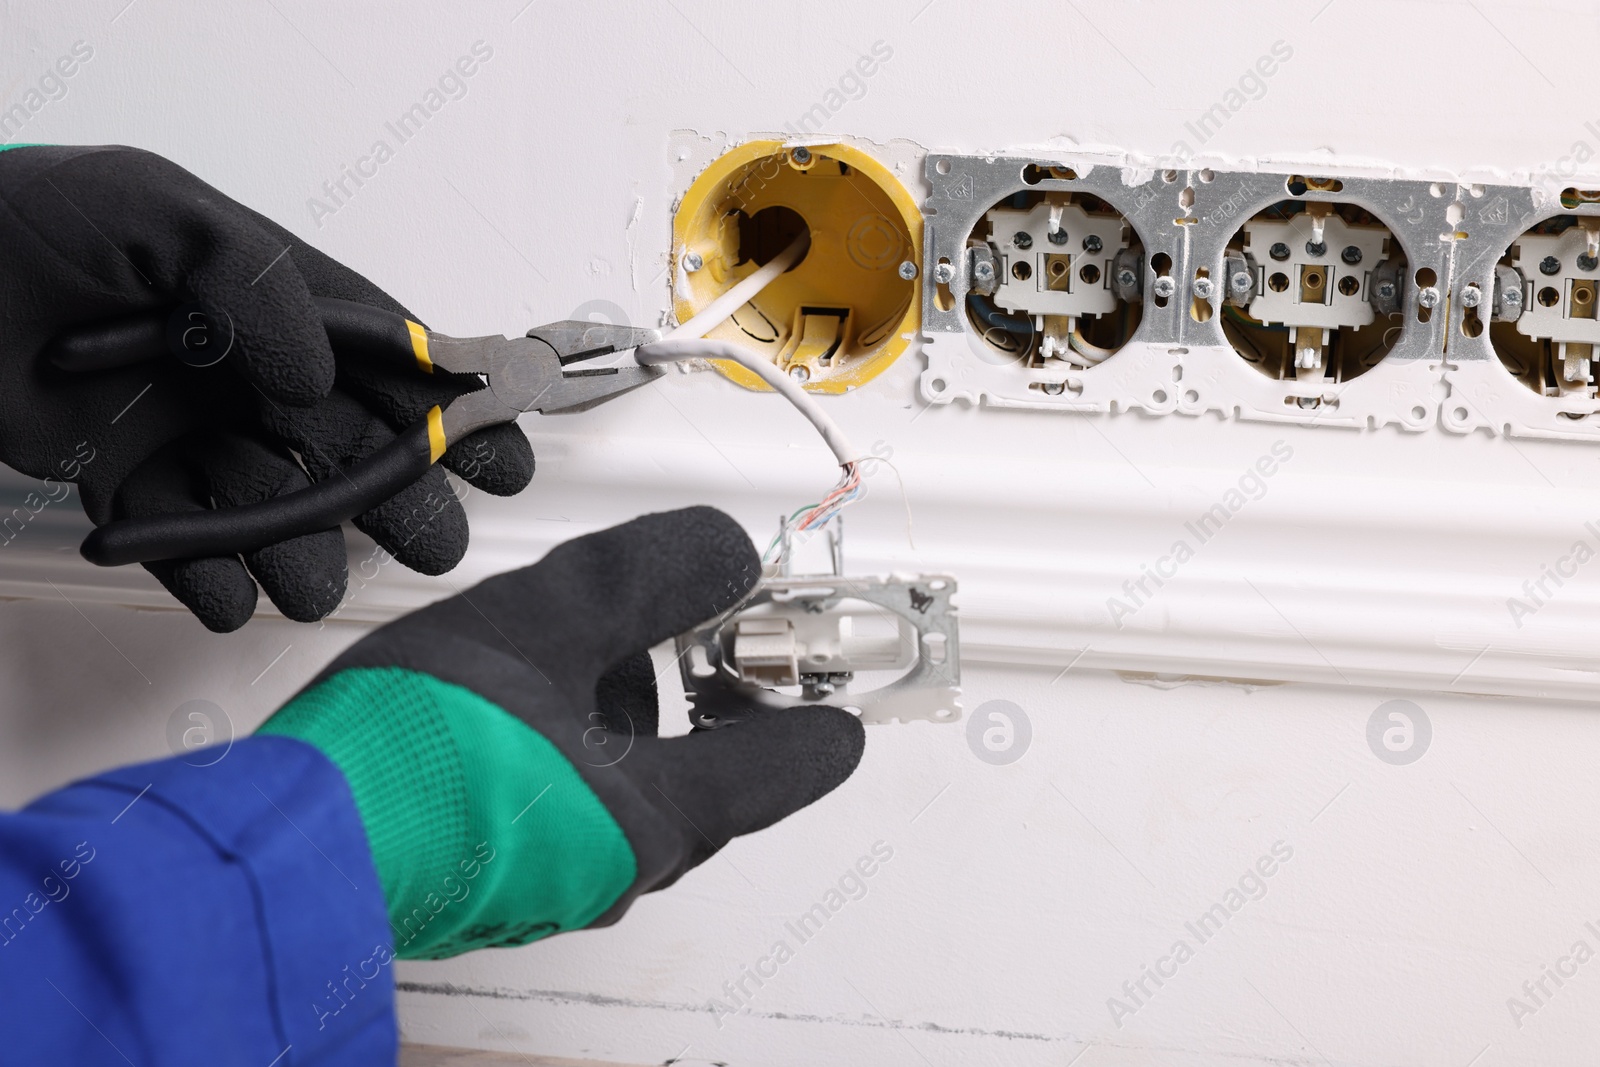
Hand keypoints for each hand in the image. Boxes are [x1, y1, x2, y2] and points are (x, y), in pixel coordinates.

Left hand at [0, 144, 532, 630]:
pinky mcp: (138, 499)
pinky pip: (199, 566)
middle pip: (365, 464)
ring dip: (307, 561)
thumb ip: (255, 282)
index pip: (401, 370)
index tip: (500, 456)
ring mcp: (202, 447)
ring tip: (298, 572)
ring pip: (292, 530)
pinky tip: (210, 579)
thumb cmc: (37, 227)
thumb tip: (317, 378)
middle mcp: (256, 389)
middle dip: (408, 509)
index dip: (459, 416)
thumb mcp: (160, 213)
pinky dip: (211, 586)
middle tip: (427, 538)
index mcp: (284, 316)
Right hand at [258, 507, 865, 957]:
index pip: (787, 771)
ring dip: (629, 712)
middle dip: (709, 696)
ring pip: (630, 781)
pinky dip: (571, 741)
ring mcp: (553, 877)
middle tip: (706, 633)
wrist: (291, 835)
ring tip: (586, 644)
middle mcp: (616, 861)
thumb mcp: (548, 622)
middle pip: (706, 774)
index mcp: (656, 814)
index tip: (846, 701)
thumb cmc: (412, 748)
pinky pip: (567, 798)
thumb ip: (648, 580)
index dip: (823, 721)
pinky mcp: (495, 874)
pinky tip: (517, 693)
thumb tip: (725, 552)